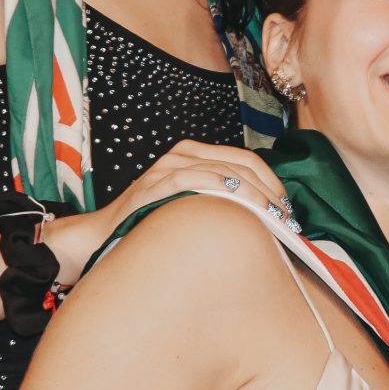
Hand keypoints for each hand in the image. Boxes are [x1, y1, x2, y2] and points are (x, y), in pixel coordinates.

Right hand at [45, 141, 284, 282]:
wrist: (102, 236)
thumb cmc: (151, 225)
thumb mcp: (189, 204)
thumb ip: (218, 200)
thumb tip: (264, 216)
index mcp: (193, 153)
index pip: (245, 159)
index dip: (271, 181)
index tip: (286, 207)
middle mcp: (182, 154)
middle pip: (241, 164)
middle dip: (269, 190)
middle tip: (286, 217)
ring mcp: (168, 167)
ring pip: (225, 172)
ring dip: (255, 196)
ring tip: (273, 218)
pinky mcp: (157, 184)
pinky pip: (199, 181)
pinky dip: (227, 195)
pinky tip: (244, 212)